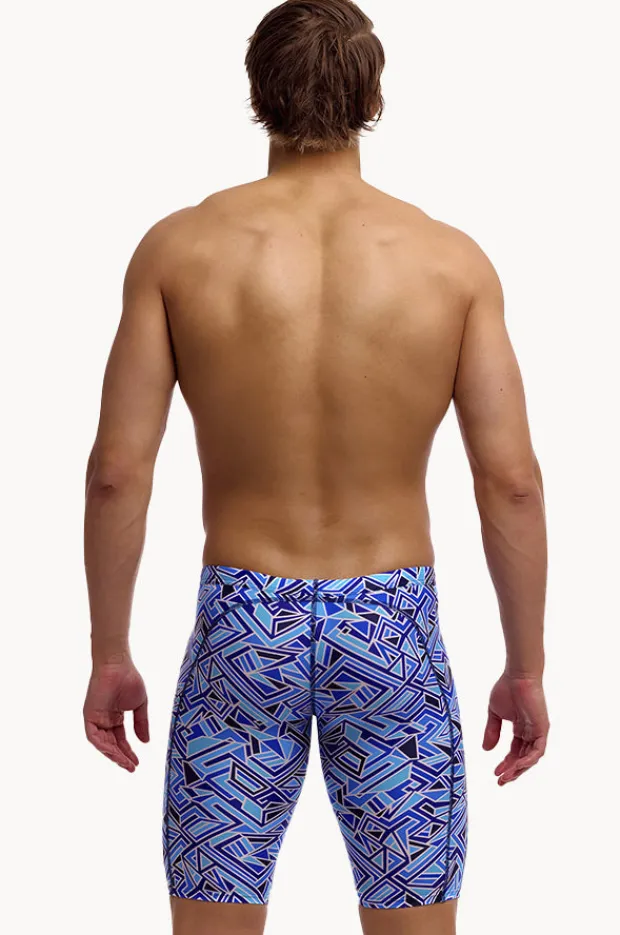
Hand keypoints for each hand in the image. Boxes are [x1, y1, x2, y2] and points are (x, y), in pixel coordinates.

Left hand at [83, 657, 148, 771]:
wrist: (118, 665)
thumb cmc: (129, 679)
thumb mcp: (140, 705)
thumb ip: (141, 723)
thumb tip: (145, 742)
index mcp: (115, 717)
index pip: (120, 740)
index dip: (128, 752)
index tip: (137, 763)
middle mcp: (104, 720)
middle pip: (112, 744)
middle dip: (121, 757)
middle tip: (132, 767)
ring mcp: (96, 719)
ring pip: (102, 744)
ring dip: (113, 755)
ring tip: (126, 763)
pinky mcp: (90, 716)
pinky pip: (94, 736)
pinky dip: (103, 746)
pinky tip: (114, 752)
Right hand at [483, 672, 548, 784]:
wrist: (517, 676)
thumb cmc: (506, 689)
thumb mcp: (494, 714)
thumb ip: (491, 731)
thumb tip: (486, 750)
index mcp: (520, 729)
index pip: (515, 752)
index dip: (506, 764)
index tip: (495, 774)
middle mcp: (530, 733)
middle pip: (522, 758)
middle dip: (512, 771)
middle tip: (500, 782)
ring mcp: (537, 732)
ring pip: (530, 758)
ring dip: (518, 769)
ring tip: (505, 777)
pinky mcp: (542, 729)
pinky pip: (537, 751)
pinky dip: (527, 760)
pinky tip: (516, 766)